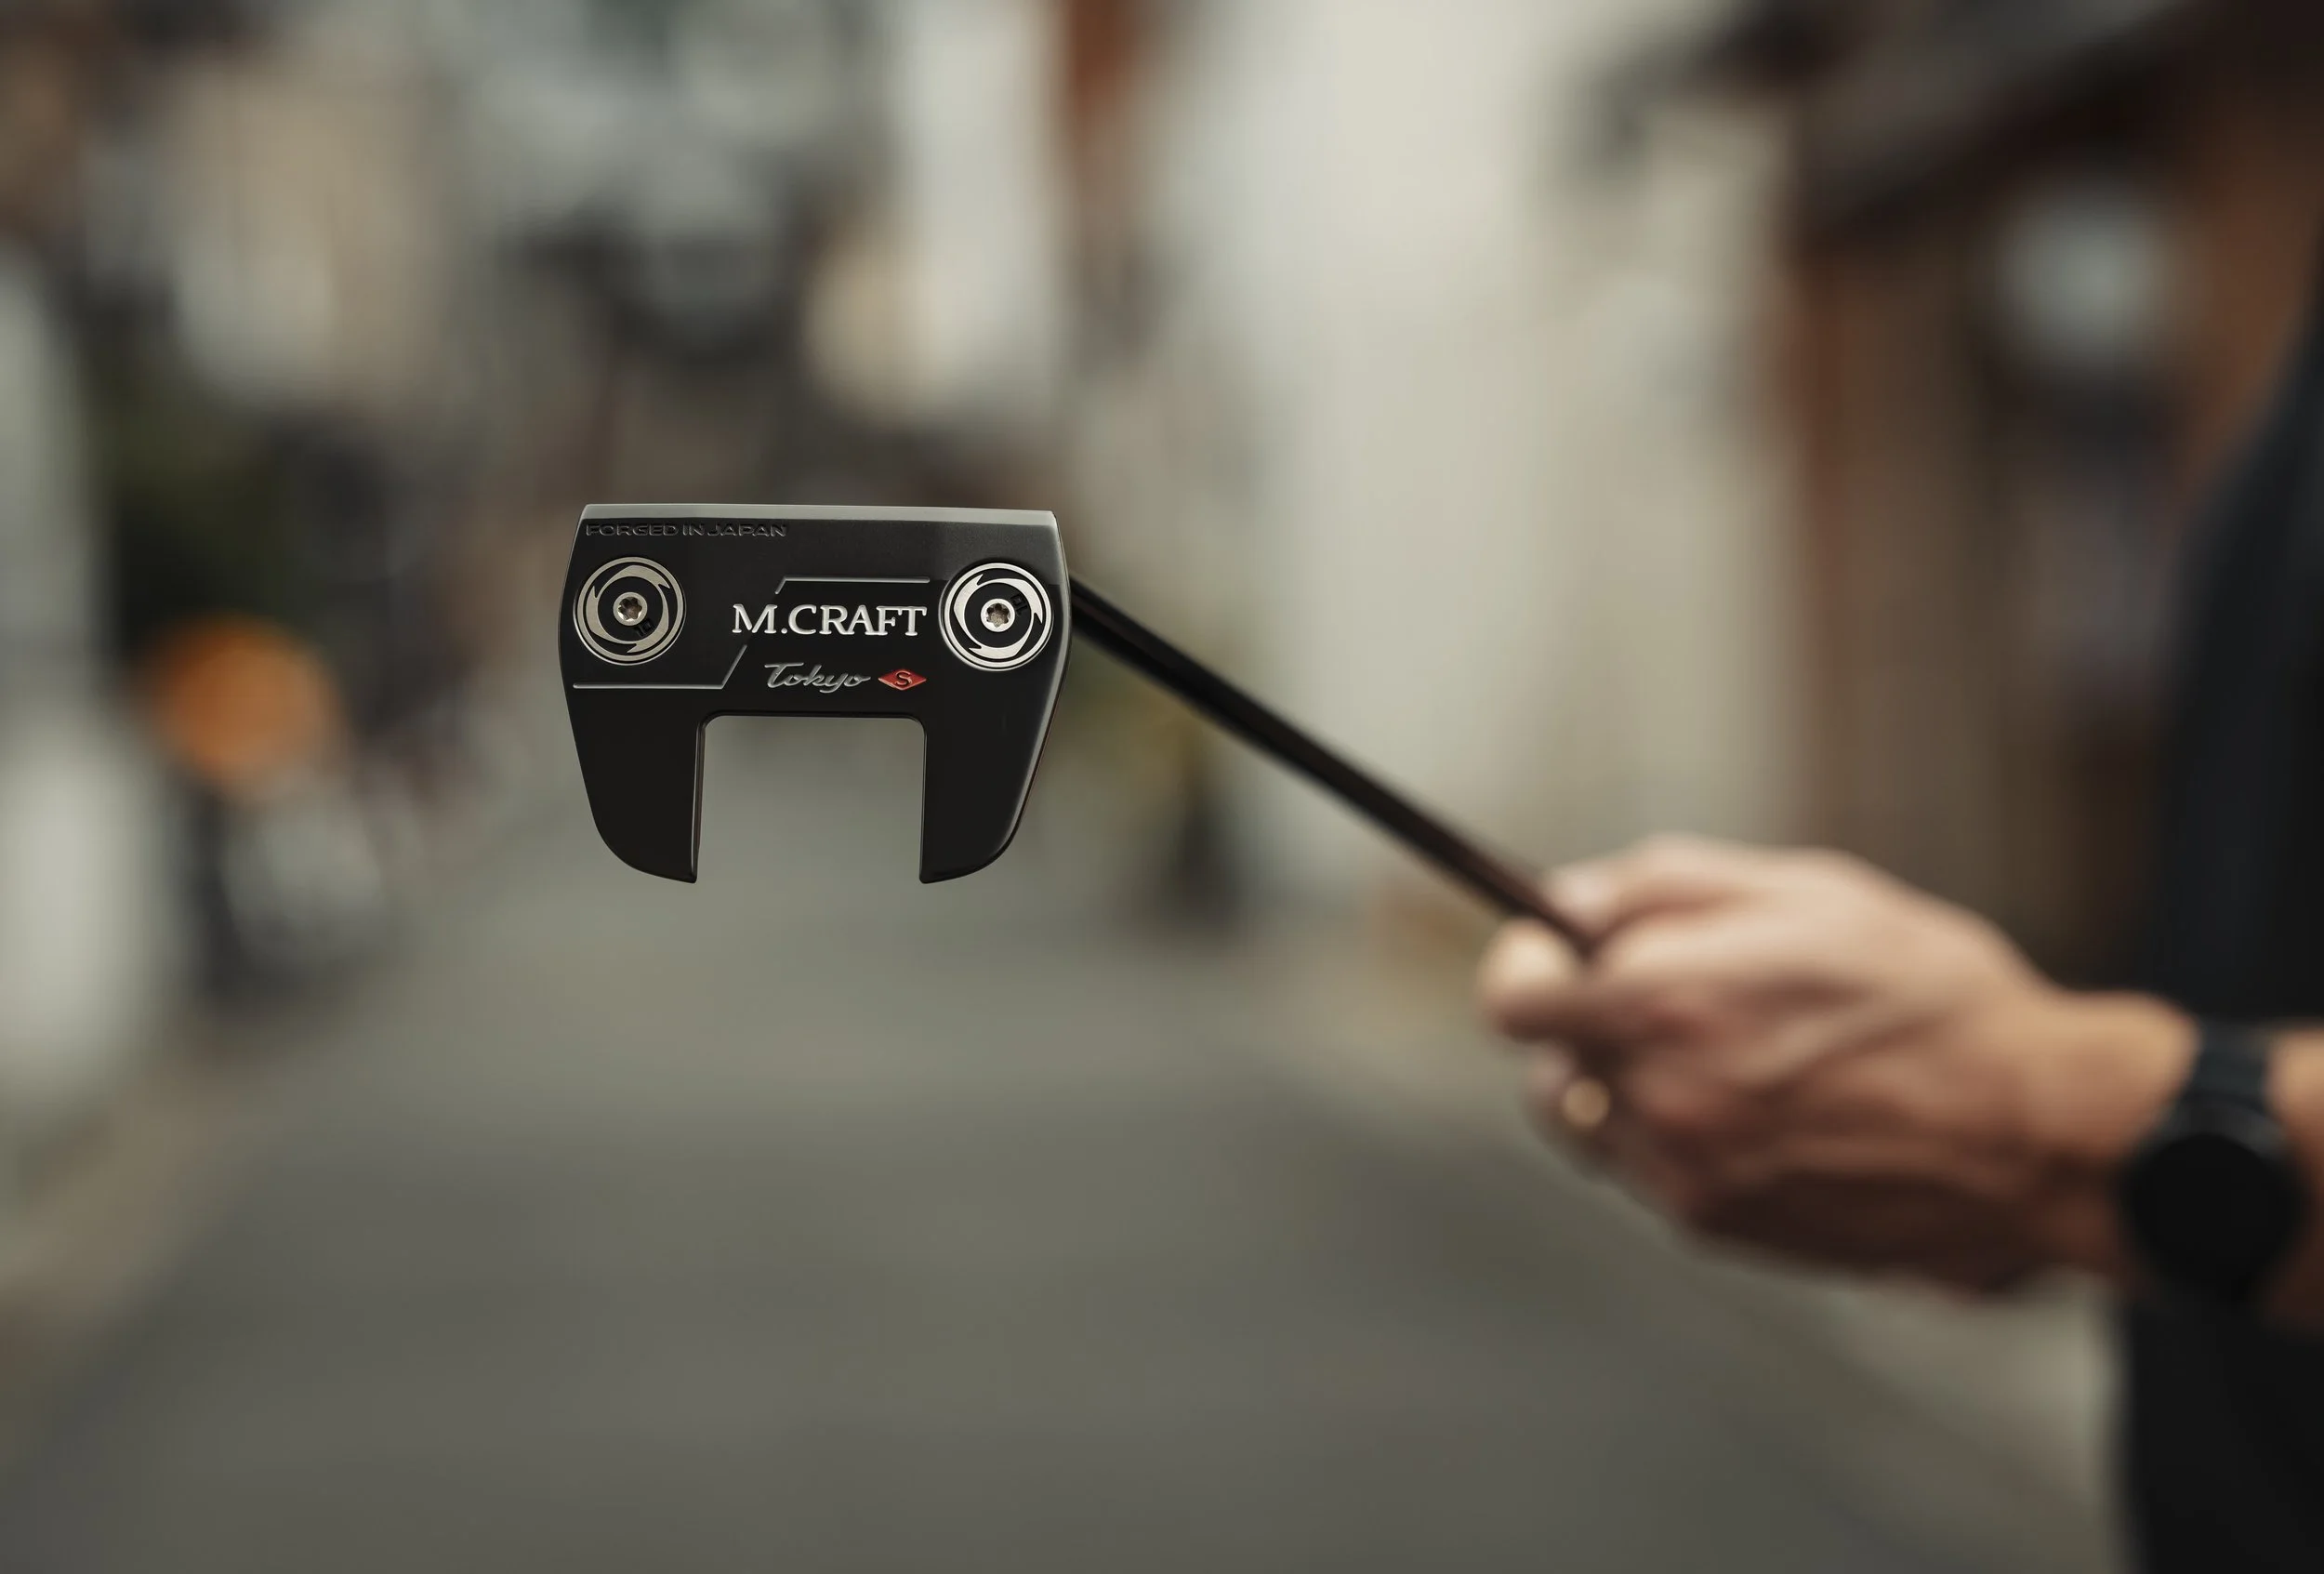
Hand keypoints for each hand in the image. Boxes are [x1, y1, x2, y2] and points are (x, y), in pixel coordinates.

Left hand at [1477, 836, 2192, 1292]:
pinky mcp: (1716, 1227)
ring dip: (1633, 1089)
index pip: (1512, 1000)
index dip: (1528, 967)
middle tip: (1672, 1003)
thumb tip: (1566, 901)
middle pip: (1551, 1065)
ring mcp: (1684, 1174)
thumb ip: (1660, 887)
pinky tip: (1768, 1112)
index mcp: (1665, 1004)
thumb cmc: (1928, 994)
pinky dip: (1683, 1141)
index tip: (1558, 952)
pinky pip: (1653, 1174)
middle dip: (1592, 1028)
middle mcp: (1658, 1099)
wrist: (2032, 1132)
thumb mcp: (1802, 891)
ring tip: (1735, 1059)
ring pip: (1598, 1126)